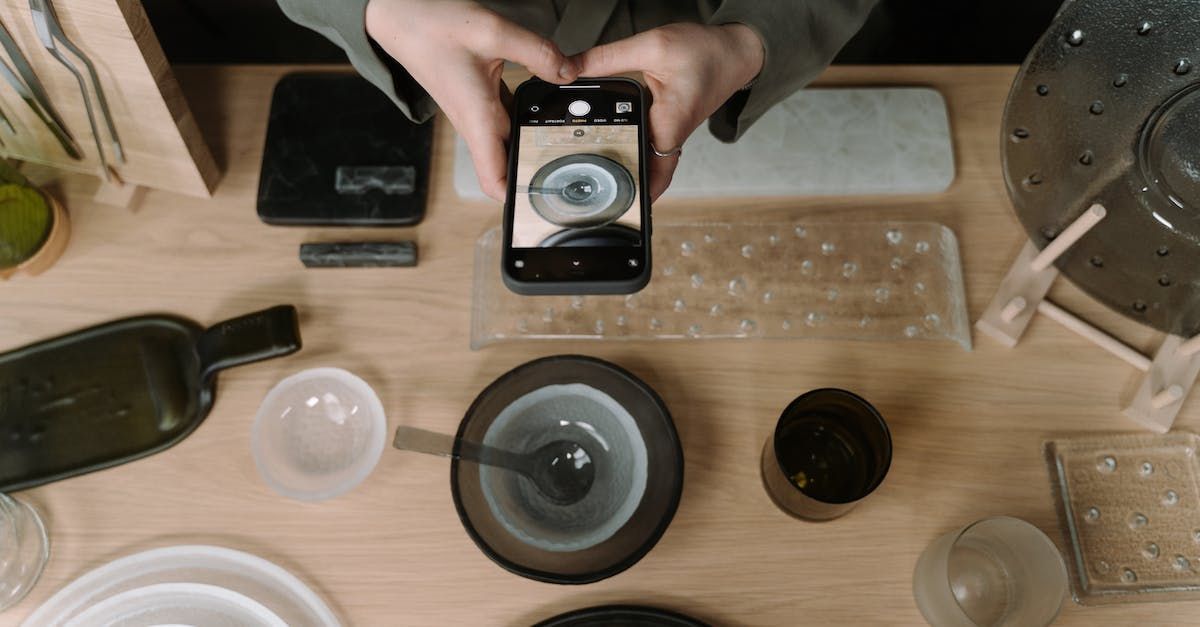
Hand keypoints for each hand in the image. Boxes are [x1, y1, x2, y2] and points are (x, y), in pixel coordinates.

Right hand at [366, 0, 579, 199]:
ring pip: (509, 140)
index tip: (542, 201)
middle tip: (572, 166)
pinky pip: (506, 118)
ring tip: (568, 140)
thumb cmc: (431, 26)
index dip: (516, 200)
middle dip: (538, 169)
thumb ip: (536, 52)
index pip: (494, 181)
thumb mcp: (491, 32)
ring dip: (532, 143)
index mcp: (477, 118)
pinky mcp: (478, 98)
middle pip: (509, 165)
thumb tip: (567, 73)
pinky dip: (525, 116)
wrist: (400, 17)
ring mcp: (476, 112)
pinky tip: (545, 105)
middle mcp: (475, 122)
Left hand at [573, 23, 763, 200]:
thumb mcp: (652, 48)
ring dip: (625, 165)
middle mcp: (672, 136)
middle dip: (620, 184)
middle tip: (590, 193)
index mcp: (669, 126)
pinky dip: (631, 145)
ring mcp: (672, 132)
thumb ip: (607, 59)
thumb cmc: (706, 52)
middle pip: (645, 173)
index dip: (634, 196)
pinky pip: (649, 144)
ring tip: (591, 171)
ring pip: (646, 160)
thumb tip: (569, 71)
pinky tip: (610, 141)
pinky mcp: (670, 124)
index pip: (652, 176)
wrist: (736, 51)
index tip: (613, 210)